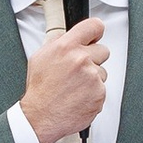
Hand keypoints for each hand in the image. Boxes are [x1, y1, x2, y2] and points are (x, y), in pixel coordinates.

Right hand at [19, 15, 109, 142]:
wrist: (41, 116)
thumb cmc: (40, 90)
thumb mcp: (40, 57)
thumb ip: (57, 42)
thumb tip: (66, 35)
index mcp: (66, 47)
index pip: (94, 26)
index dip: (95, 32)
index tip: (94, 36)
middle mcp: (81, 60)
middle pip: (103, 50)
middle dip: (93, 58)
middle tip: (79, 70)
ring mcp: (92, 77)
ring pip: (102, 72)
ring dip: (93, 78)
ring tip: (75, 87)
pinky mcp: (99, 93)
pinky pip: (102, 88)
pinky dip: (93, 93)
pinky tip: (79, 96)